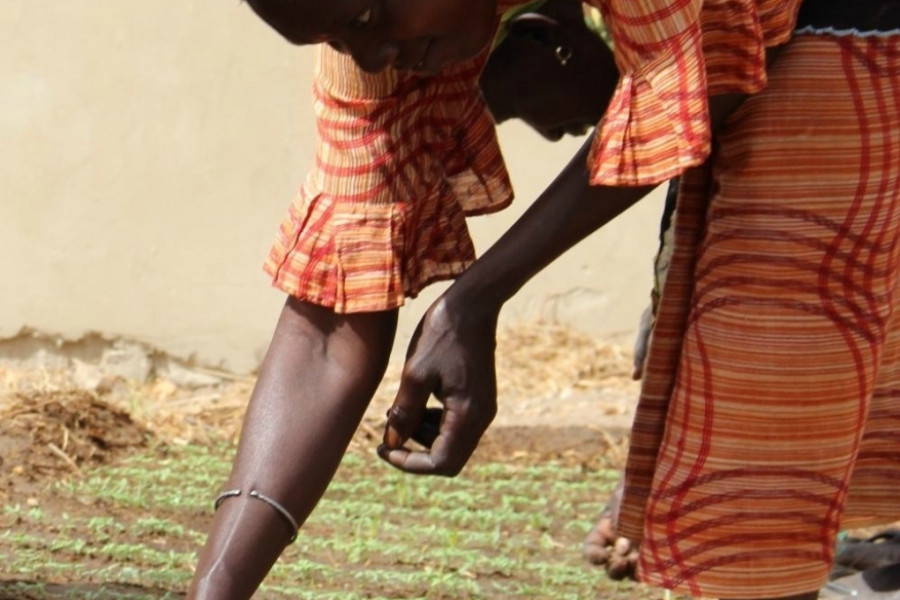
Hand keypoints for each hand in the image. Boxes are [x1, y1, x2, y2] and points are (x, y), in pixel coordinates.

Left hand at [378, 295, 498, 475]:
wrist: (473, 303)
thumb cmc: (442, 333)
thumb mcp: (415, 373)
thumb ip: (404, 413)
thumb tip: (392, 442)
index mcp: (468, 415)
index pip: (440, 463)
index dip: (409, 463)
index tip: (384, 449)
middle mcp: (481, 417)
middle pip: (448, 458)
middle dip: (415, 451)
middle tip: (388, 433)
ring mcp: (483, 407)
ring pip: (451, 442)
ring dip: (422, 435)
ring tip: (398, 411)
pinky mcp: (479, 397)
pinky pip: (456, 423)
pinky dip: (433, 421)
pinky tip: (416, 400)